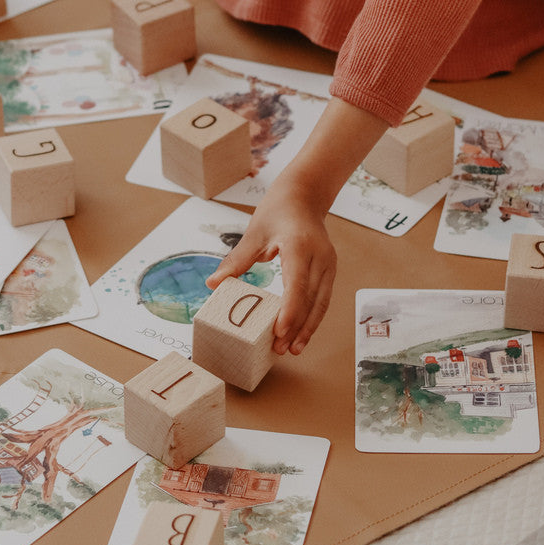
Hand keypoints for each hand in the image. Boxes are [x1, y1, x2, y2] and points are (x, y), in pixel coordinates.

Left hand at [205, 172, 336, 355]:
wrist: (304, 195)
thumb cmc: (278, 211)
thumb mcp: (254, 232)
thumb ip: (237, 260)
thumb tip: (213, 283)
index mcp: (299, 245)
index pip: (297, 284)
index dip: (290, 310)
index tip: (279, 331)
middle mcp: (319, 256)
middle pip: (312, 299)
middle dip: (297, 327)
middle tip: (280, 349)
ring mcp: (328, 263)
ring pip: (321, 302)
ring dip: (308, 327)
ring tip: (293, 348)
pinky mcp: (330, 269)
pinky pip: (323, 297)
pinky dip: (313, 317)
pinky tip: (301, 333)